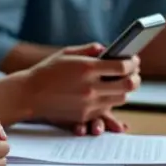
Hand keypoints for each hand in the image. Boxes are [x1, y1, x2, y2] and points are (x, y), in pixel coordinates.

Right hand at [25, 44, 139, 135]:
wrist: (29, 94)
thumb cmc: (47, 70)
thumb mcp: (67, 53)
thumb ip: (90, 49)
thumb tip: (108, 49)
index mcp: (87, 68)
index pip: (122, 67)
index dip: (133, 63)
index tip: (134, 60)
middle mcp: (91, 88)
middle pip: (128, 86)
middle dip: (136, 78)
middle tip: (134, 73)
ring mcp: (89, 104)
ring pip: (121, 99)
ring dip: (125, 90)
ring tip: (121, 82)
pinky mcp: (85, 115)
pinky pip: (107, 109)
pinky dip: (111, 100)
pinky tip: (107, 92)